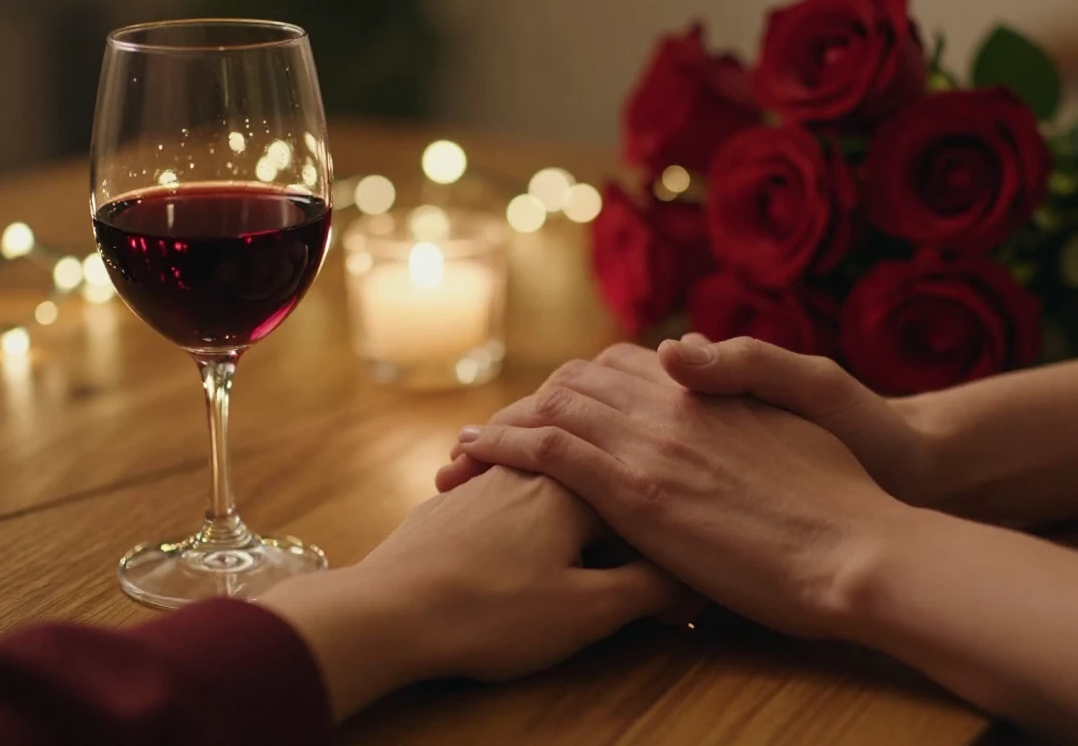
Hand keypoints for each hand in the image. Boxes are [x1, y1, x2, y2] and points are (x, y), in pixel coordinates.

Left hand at [260, 467, 679, 721]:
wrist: (387, 612)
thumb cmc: (492, 612)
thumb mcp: (588, 612)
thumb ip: (648, 588)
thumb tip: (690, 579)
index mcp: (573, 481)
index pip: (641, 494)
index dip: (662, 548)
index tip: (671, 593)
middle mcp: (531, 464)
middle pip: (598, 483)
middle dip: (620, 534)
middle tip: (631, 592)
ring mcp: (488, 478)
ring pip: (551, 489)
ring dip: (575, 528)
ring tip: (580, 574)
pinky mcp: (454, 501)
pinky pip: (510, 502)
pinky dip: (531, 530)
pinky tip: (522, 564)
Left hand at [439, 350, 911, 638]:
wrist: (854, 549)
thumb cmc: (838, 501)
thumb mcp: (795, 426)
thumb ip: (740, 393)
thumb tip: (690, 363)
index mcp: (708, 390)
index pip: (621, 366)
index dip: (580, 382)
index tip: (555, 403)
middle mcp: (672, 405)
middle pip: (578, 382)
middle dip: (531, 400)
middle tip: (497, 427)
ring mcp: (651, 446)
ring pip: (555, 408)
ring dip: (505, 420)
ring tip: (467, 444)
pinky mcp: (637, 494)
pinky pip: (553, 453)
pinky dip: (507, 444)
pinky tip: (477, 453)